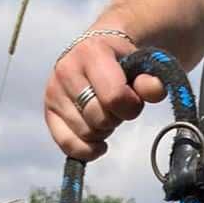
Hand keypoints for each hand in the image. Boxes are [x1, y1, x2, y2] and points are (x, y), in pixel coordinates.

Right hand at [44, 32, 166, 161]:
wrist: (94, 54)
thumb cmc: (120, 63)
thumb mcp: (140, 66)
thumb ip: (151, 80)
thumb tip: (154, 91)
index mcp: (91, 52)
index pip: (114, 97)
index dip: (130, 106)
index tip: (133, 100)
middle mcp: (66, 69)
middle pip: (99, 118)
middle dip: (115, 119)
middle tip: (116, 108)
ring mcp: (53, 92)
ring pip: (86, 134)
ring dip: (101, 132)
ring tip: (103, 113)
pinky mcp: (48, 113)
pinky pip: (68, 145)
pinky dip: (86, 150)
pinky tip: (97, 143)